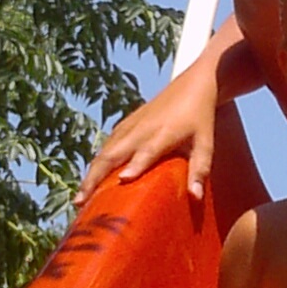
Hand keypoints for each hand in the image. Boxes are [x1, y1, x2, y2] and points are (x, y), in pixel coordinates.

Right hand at [74, 59, 218, 208]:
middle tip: (81, 202)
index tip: (122, 180)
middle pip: (112, 154)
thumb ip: (199, 170)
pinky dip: (97, 162)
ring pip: (104, 151)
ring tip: (80, 197)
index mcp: (162, 134)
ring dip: (91, 173)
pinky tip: (91, 178)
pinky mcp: (126, 124)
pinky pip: (107, 144)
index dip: (135, 165)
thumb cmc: (200, 118)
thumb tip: (196, 196)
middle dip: (95, 178)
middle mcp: (141, 130)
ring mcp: (130, 125)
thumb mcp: (206, 144)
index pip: (146, 152)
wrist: (192, 84)